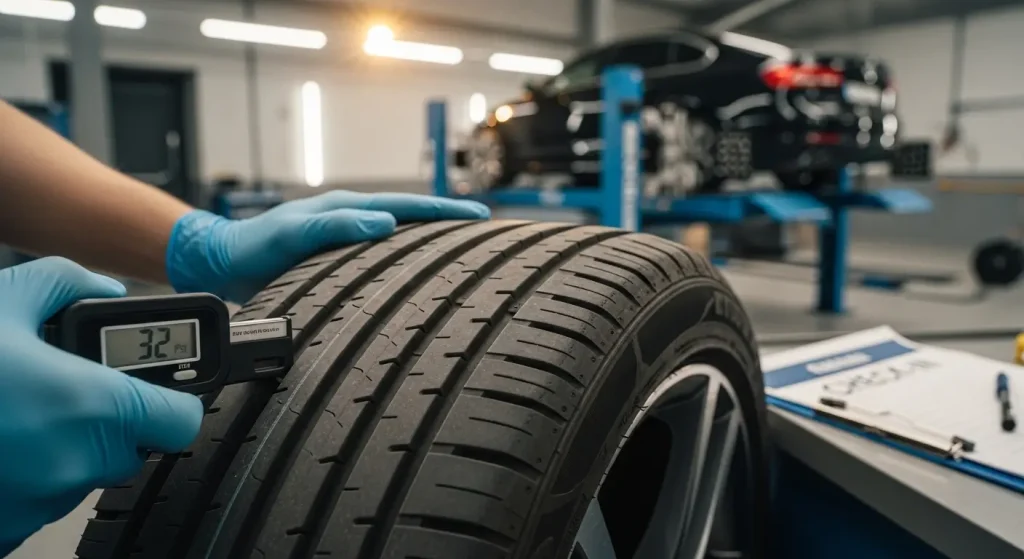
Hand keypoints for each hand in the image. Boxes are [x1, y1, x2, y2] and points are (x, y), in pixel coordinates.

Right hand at [0, 258, 203, 553]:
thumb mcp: (5, 298)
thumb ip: (70, 283)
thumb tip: (107, 289)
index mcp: (92, 405)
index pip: (182, 421)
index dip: (173, 402)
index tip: (155, 391)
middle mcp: (75, 463)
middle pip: (133, 448)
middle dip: (111, 421)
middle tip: (67, 393)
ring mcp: (40, 504)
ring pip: (84, 475)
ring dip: (66, 449)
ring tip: (18, 415)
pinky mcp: (9, 529)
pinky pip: (41, 502)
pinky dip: (27, 477)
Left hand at [166, 191, 488, 302]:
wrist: (220, 263)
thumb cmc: (253, 248)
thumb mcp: (292, 234)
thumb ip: (335, 226)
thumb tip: (387, 222)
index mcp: (347, 208)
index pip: (408, 205)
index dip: (445, 211)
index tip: (479, 216)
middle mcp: (351, 220)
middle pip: (411, 217)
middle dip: (447, 222)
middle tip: (484, 231)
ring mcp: (345, 240)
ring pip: (399, 237)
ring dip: (430, 242)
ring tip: (462, 253)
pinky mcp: (336, 261)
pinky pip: (381, 259)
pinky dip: (405, 262)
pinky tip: (415, 278)